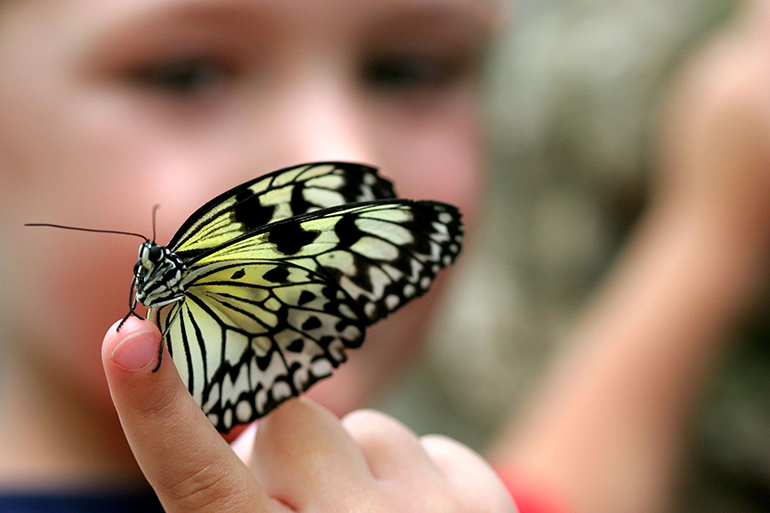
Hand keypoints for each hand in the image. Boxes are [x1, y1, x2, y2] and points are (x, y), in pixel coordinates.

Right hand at [102, 317, 515, 511]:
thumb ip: (241, 507)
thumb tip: (256, 439)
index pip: (203, 485)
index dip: (157, 412)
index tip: (127, 337)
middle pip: (286, 428)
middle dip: (284, 459)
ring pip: (365, 429)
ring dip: (358, 470)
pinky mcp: (487, 503)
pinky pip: (429, 445)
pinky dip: (419, 479)